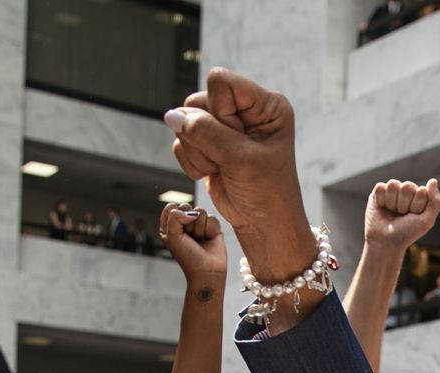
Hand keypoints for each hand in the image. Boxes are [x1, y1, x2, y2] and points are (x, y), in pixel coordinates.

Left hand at [159, 204, 227, 278]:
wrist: (207, 271)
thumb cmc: (188, 256)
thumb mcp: (172, 236)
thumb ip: (175, 217)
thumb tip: (193, 212)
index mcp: (170, 226)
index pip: (171, 207)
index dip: (175, 216)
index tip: (178, 231)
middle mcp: (184, 223)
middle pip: (186, 206)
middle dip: (189, 222)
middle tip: (190, 237)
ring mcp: (199, 225)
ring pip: (201, 210)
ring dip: (200, 228)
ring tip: (200, 239)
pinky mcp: (213, 227)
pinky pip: (212, 218)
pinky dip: (211, 229)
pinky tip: (209, 239)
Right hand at [164, 69, 310, 278]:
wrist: (263, 224)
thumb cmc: (267, 192)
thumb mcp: (241, 159)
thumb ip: (206, 132)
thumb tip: (172, 116)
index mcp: (266, 104)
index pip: (221, 81)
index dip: (219, 110)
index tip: (238, 138)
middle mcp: (245, 110)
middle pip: (198, 101)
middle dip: (205, 134)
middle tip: (229, 158)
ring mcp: (225, 126)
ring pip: (184, 121)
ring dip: (197, 150)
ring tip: (222, 168)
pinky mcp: (209, 143)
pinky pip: (181, 140)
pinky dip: (192, 161)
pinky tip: (214, 173)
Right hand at [364, 178, 439, 254]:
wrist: (386, 242)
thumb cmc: (407, 233)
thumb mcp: (426, 221)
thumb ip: (435, 202)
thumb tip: (433, 180)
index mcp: (420, 196)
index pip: (421, 191)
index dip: (417, 206)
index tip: (413, 217)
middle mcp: (407, 192)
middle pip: (407, 186)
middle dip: (404, 204)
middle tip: (402, 215)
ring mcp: (393, 192)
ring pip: (393, 185)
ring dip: (392, 202)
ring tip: (392, 212)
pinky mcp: (378, 193)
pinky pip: (380, 187)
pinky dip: (381, 200)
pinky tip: (383, 208)